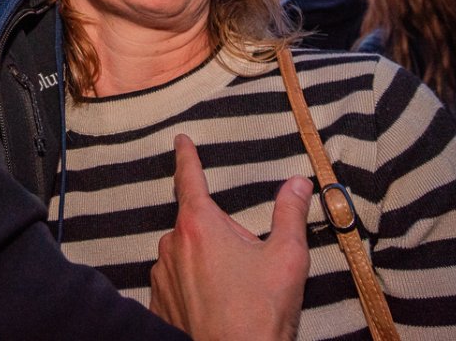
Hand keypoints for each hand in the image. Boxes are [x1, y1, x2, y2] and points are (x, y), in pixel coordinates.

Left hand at [149, 134, 311, 340]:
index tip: (181, 141)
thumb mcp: (287, 258)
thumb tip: (298, 183)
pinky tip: (215, 307)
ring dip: (206, 264)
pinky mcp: (157, 304)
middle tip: (248, 266)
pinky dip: (193, 290)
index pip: (190, 178)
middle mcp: (171, 245)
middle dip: (221, 237)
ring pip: (186, 256)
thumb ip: (290, 214)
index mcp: (199, 225)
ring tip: (234, 294)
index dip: (186, 157)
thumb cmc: (259, 314)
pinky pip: (175, 284)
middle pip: (198, 225)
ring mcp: (160, 276)